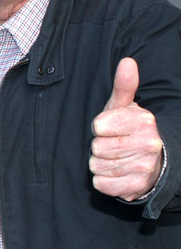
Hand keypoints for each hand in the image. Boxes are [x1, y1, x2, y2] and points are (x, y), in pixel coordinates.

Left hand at [90, 58, 163, 200]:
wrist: (151, 162)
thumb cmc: (128, 129)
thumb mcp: (124, 106)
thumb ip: (124, 85)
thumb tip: (127, 61)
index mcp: (144, 121)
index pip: (98, 126)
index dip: (100, 128)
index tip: (110, 128)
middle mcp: (148, 143)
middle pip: (96, 147)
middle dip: (99, 147)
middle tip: (114, 145)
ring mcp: (145, 167)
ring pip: (97, 166)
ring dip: (100, 164)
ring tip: (116, 159)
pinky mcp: (137, 187)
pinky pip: (101, 184)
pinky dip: (103, 181)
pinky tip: (116, 174)